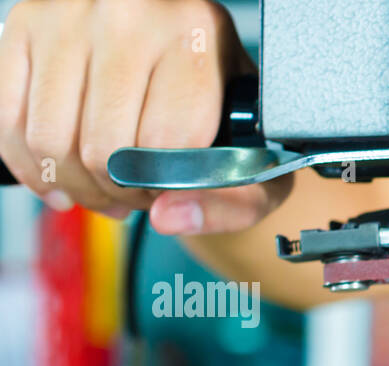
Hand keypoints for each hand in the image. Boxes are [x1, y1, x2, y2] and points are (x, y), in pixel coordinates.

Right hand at [0, 0, 289, 231]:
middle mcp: (131, 14)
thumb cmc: (221, 105)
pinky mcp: (26, 25)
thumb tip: (170, 216)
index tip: (170, 190)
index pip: (167, 144)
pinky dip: (32, 166)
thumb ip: (233, 202)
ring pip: (52, 141)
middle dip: (120, 193)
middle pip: (104, 149)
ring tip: (106, 185)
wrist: (185, 50)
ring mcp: (71, 15)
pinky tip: (62, 179)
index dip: (167, 188)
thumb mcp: (258, 156)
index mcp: (196, 37)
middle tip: (138, 192)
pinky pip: (9, 119)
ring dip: (77, 186)